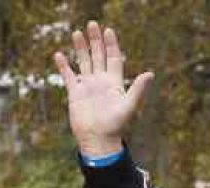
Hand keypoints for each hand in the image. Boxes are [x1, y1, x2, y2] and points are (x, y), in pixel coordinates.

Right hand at [52, 21, 153, 157]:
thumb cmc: (116, 126)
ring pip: (84, 62)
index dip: (111, 44)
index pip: (113, 58)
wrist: (99, 140)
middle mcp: (101, 81)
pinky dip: (63, 66)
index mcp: (114, 82)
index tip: (108, 31)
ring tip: (77, 32)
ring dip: (80, 48)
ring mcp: (88, 86)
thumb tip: (151, 73)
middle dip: (95, 40)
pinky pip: (68, 76)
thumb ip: (138, 89)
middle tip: (92, 24)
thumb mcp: (129, 106)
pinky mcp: (75, 93)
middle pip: (98, 56)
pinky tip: (59, 54)